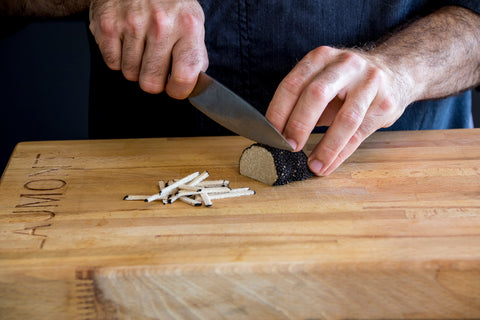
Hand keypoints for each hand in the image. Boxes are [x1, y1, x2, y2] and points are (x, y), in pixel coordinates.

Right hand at [89, 0, 207, 97]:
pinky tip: (127, 42)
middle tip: (156, 68)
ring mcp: (132, 24)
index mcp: (188, 26)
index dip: (179, 91)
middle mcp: (161, 25)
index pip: (184, 78)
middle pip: (151, 83)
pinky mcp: (107, 25)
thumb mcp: (192, 22)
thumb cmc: (168, 3)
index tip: (175, 88)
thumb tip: (193, 84)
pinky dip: (118, 58)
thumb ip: (195, 54)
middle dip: (154, 81)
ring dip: (135, 68)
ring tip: (141, 48)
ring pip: (130, 74)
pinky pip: (112, 63)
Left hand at [266, 46, 412, 175]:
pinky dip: (341, 153)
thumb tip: (278, 136)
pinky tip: (328, 165)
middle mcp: (345, 65)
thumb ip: (302, 101)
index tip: (270, 135)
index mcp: (321, 57)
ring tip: (313, 165)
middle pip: (317, 94)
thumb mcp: (323, 80)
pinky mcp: (385, 103)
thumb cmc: (347, 82)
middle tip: (288, 148)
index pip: (293, 85)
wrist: (396, 70)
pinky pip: (359, 133)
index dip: (278, 112)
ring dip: (326, 146)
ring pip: (345, 118)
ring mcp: (369, 82)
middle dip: (299, 124)